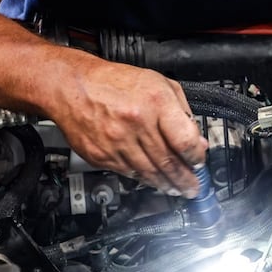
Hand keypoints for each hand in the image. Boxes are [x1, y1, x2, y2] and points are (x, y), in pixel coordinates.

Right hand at [51, 60, 206, 196]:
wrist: (72, 86)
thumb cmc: (115, 82)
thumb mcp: (159, 84)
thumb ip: (182, 112)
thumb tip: (197, 140)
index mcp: (155, 101)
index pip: (185, 140)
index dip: (196, 157)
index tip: (200, 162)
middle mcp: (136, 122)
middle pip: (168, 162)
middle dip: (185, 179)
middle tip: (193, 188)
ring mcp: (116, 141)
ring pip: (149, 173)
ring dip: (166, 184)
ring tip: (176, 189)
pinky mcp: (101, 155)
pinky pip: (128, 173)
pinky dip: (143, 179)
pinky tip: (152, 181)